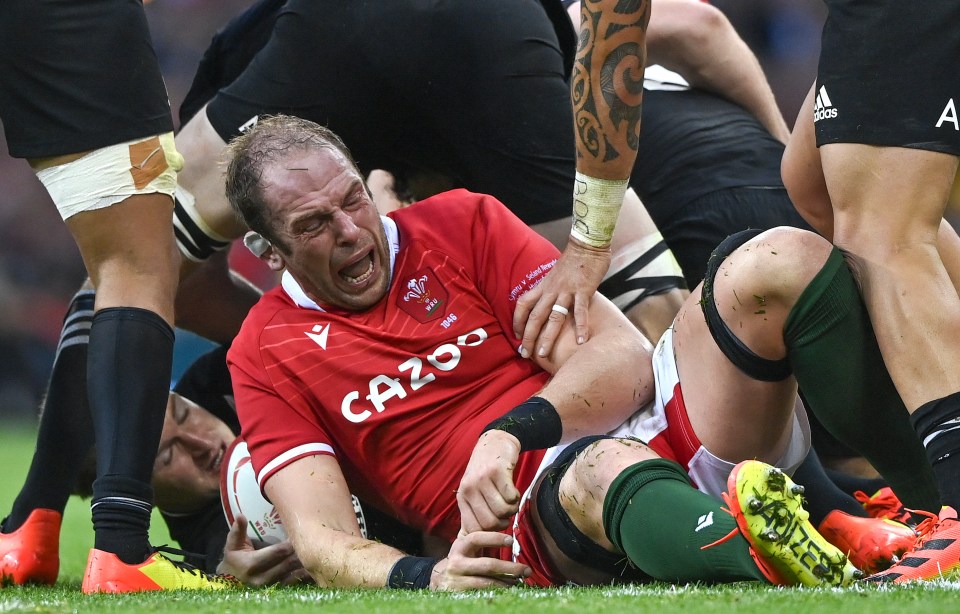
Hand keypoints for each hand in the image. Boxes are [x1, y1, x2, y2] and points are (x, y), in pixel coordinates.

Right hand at [218, 514, 310, 586]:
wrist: (231, 579)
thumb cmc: (234, 557)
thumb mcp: (232, 543)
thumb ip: (238, 530)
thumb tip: (240, 516)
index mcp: (251, 565)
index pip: (277, 552)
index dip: (290, 542)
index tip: (301, 530)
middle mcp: (262, 578)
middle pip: (288, 562)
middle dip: (300, 550)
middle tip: (313, 536)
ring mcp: (271, 586)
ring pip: (293, 573)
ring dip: (304, 561)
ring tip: (317, 548)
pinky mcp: (277, 589)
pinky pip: (294, 581)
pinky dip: (304, 572)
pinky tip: (314, 563)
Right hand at [431, 530, 530, 589]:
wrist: (439, 580)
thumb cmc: (460, 558)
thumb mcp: (464, 545)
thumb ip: (479, 536)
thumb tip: (505, 526)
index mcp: (460, 546)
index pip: (476, 538)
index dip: (494, 538)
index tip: (511, 540)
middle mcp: (457, 562)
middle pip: (487, 565)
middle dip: (510, 567)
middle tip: (527, 569)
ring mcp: (457, 580)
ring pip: (487, 582)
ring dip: (507, 582)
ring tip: (521, 580)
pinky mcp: (460, 593)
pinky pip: (483, 592)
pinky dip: (498, 590)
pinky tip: (509, 588)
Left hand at [457, 430, 521, 533]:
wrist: (495, 441)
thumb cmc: (486, 471)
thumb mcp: (474, 491)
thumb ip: (474, 512)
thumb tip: (475, 541)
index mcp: (462, 497)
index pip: (473, 529)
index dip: (489, 533)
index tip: (499, 526)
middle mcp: (469, 489)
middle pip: (490, 523)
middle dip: (503, 522)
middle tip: (507, 511)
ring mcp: (482, 479)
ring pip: (502, 511)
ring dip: (512, 509)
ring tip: (511, 499)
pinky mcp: (497, 471)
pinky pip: (511, 497)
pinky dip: (517, 497)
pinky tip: (513, 490)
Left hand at [513, 238, 610, 358]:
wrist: (587, 245)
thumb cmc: (573, 261)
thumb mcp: (555, 275)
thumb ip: (551, 290)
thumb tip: (547, 303)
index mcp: (543, 286)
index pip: (523, 304)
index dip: (517, 321)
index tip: (517, 336)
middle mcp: (551, 290)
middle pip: (535, 316)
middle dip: (529, 337)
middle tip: (525, 354)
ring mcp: (567, 291)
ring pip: (554, 317)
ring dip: (548, 337)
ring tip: (544, 354)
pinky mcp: (583, 291)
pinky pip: (580, 312)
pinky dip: (580, 327)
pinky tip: (581, 341)